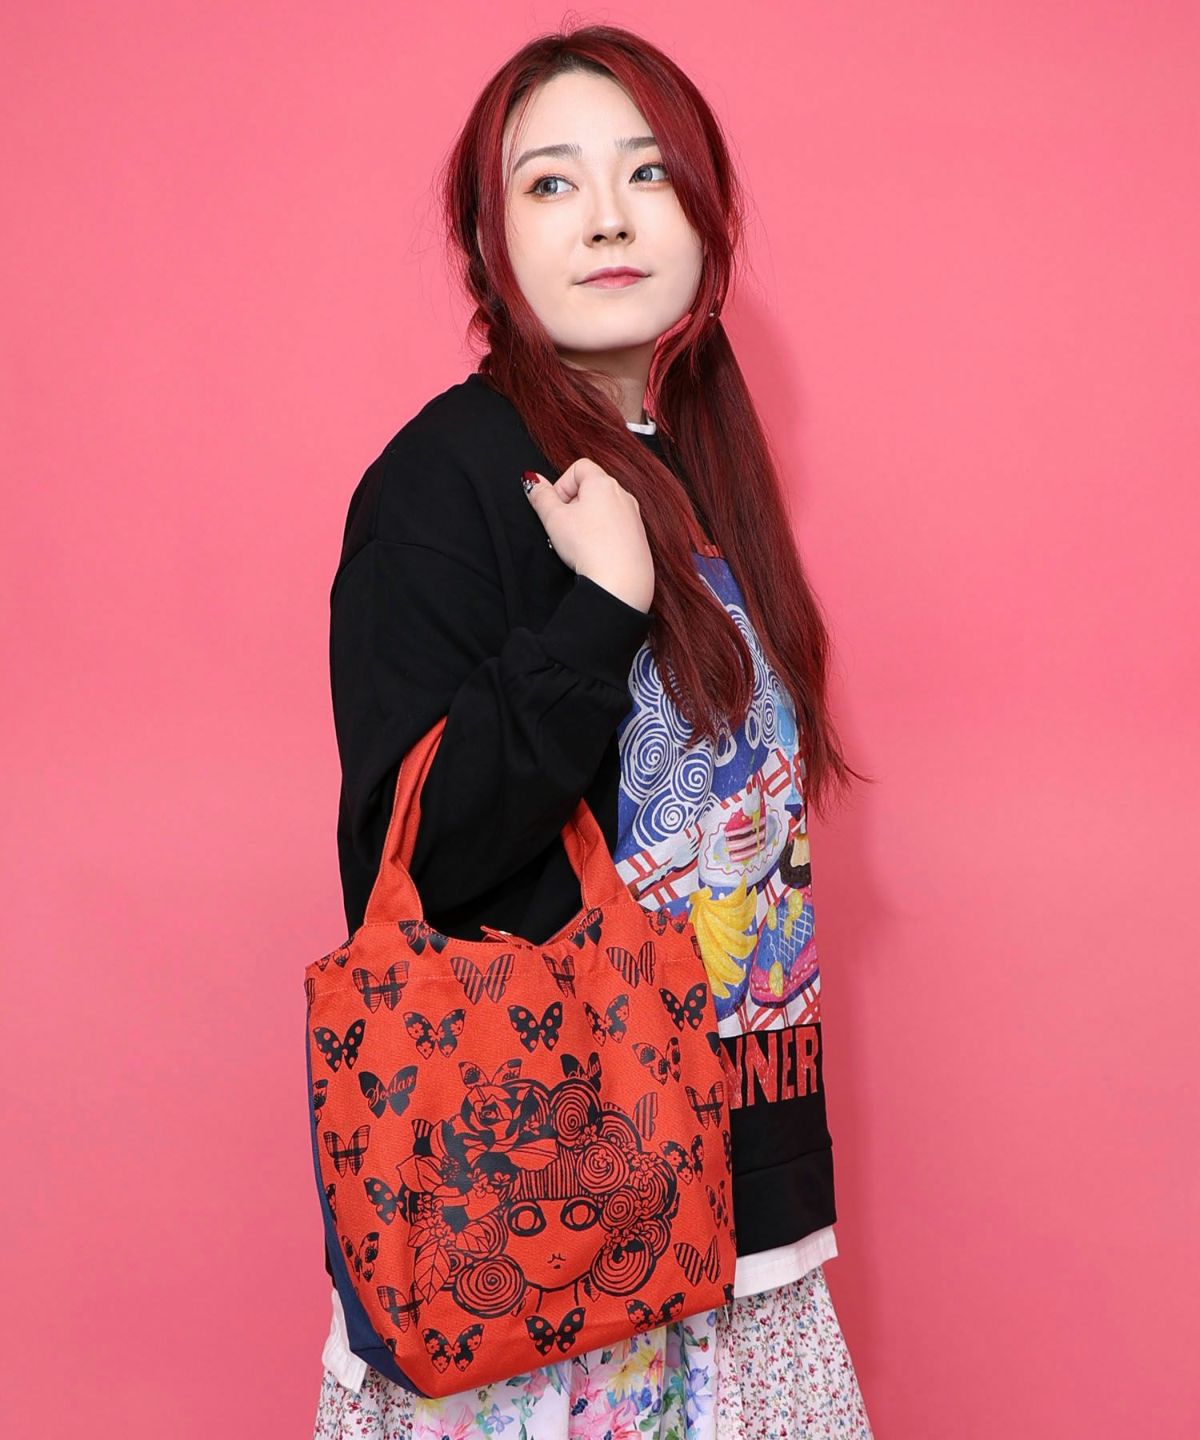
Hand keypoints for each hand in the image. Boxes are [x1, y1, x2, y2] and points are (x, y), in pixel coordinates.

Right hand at [523, 461, 654, 612]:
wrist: (620, 582)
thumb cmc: (588, 547)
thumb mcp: (553, 518)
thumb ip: (541, 496)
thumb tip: (532, 480)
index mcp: (603, 483)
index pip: (579, 467)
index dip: (562, 484)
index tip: (556, 507)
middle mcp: (623, 495)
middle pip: (592, 488)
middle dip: (573, 504)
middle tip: (563, 527)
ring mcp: (634, 516)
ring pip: (604, 508)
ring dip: (587, 520)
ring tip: (578, 543)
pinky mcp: (638, 537)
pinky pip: (616, 527)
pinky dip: (602, 534)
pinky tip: (595, 552)